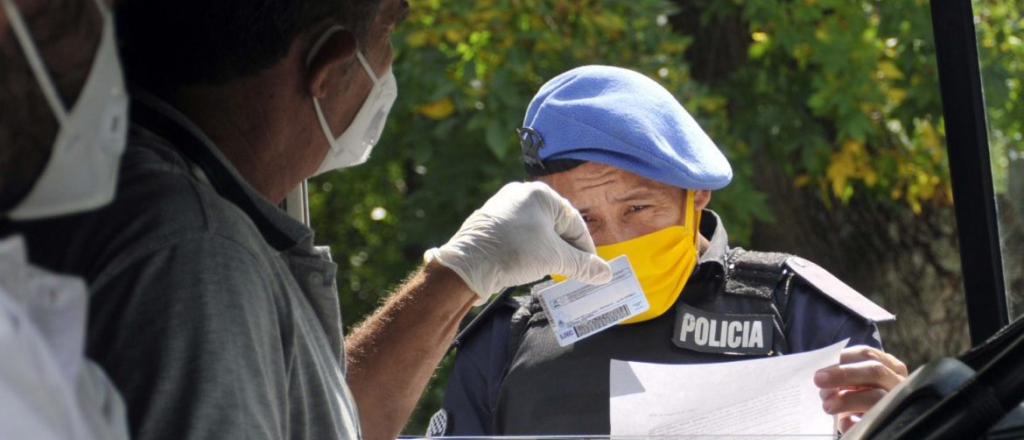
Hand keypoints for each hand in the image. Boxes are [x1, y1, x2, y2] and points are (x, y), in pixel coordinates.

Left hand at [424, 181, 612, 303]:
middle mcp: (521, 194)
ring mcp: (503, 207)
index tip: (593, 270)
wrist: (467, 266)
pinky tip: (531, 265)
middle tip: (574, 273)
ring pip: (538, 231)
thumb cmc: (514, 254)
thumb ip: (583, 265)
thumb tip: (606, 274)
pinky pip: (520, 234)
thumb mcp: (554, 259)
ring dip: (549, 251)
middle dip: (567, 250)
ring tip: (553, 271)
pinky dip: (531, 250)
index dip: (586, 249)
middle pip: (556, 225)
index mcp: (540, 194)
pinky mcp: (491, 222)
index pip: (574, 222)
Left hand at [815, 345, 908, 432]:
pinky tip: (843, 422)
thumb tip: (822, 374)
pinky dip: (853, 422)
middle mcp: (897, 382)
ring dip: (846, 399)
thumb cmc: (858, 396)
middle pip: (874, 371)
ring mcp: (898, 402)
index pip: (867, 354)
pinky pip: (871, 421)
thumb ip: (843, 372)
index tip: (822, 368)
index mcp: (889, 366)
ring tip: (827, 405)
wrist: (872, 424)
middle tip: (819, 380)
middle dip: (843, 374)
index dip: (843, 358)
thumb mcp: (854, 380)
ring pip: (875, 397)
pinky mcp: (890, 424)